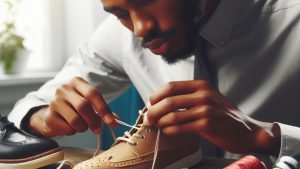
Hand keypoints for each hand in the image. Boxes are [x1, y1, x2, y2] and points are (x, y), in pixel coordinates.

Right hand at [27, 77, 118, 136]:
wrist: (54, 113)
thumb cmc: (76, 106)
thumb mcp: (91, 104)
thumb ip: (104, 111)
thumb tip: (116, 121)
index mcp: (76, 82)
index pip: (93, 93)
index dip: (103, 108)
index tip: (110, 121)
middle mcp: (64, 89)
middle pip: (83, 106)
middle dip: (94, 120)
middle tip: (98, 129)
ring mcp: (54, 102)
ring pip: (75, 120)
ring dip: (83, 127)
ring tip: (82, 126)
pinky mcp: (49, 116)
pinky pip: (67, 128)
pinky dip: (73, 131)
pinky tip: (71, 127)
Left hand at [145, 80, 279, 154]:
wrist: (246, 131)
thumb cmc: (223, 115)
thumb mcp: (208, 98)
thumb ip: (187, 98)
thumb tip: (160, 103)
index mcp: (201, 86)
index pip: (170, 86)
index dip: (156, 96)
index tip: (150, 104)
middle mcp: (203, 95)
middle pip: (168, 101)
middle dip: (153, 111)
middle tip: (147, 119)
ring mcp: (206, 110)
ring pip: (172, 115)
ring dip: (160, 122)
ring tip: (157, 126)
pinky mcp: (207, 125)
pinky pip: (180, 128)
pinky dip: (169, 130)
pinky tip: (168, 132)